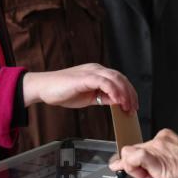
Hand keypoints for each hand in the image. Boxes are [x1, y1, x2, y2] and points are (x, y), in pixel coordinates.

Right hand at [22, 63, 137, 111]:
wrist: (44, 88)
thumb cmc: (62, 92)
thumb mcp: (87, 97)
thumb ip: (102, 97)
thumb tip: (116, 102)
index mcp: (97, 72)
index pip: (118, 79)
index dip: (128, 92)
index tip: (133, 105)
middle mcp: (95, 69)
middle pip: (120, 78)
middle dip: (130, 93)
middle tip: (133, 108)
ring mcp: (90, 72)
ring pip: (115, 78)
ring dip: (124, 93)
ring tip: (127, 106)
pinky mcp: (85, 77)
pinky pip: (104, 82)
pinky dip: (113, 91)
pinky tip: (117, 101)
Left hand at [108, 129, 177, 177]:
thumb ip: (162, 160)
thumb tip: (148, 169)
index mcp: (167, 138)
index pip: (144, 146)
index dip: (141, 160)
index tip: (142, 170)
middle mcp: (160, 139)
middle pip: (136, 149)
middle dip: (135, 163)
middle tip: (146, 175)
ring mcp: (155, 146)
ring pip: (129, 152)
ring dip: (133, 167)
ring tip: (148, 176)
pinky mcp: (152, 155)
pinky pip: (132, 156)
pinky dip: (130, 166)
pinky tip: (139, 174)